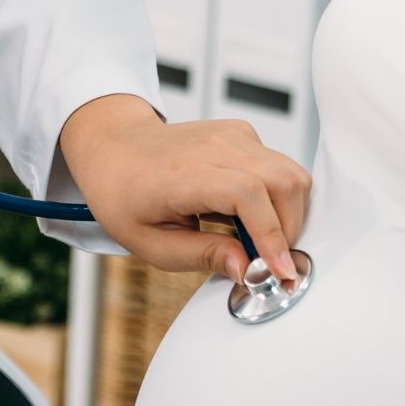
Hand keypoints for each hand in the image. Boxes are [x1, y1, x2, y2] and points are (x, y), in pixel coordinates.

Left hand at [59, 95, 310, 284]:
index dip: (272, 234)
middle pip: (282, 181)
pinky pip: (280, 167)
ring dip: (288, 214)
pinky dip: (278, 197)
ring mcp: (231, 135)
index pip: (247, 194)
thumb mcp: (151, 243)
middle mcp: (213, 146)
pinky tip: (248, 215)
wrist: (114, 148)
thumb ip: (203, 256)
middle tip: (268, 262)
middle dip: (288, 230)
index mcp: (183, 174)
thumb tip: (247, 269)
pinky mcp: (242, 134)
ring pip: (290, 173)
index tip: (281, 271)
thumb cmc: (125, 195)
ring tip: (256, 240)